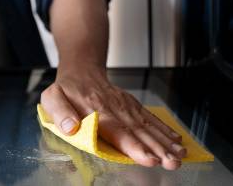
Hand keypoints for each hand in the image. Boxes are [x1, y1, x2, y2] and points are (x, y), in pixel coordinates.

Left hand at [40, 65, 185, 169]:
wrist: (82, 69)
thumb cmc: (66, 89)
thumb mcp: (52, 98)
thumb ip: (60, 113)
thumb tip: (70, 127)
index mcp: (97, 112)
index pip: (118, 132)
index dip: (134, 147)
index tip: (149, 158)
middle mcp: (116, 110)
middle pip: (139, 132)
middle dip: (158, 149)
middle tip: (172, 162)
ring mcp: (127, 107)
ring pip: (148, 126)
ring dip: (165, 142)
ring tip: (180, 155)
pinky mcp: (133, 106)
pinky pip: (151, 118)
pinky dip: (165, 129)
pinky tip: (177, 140)